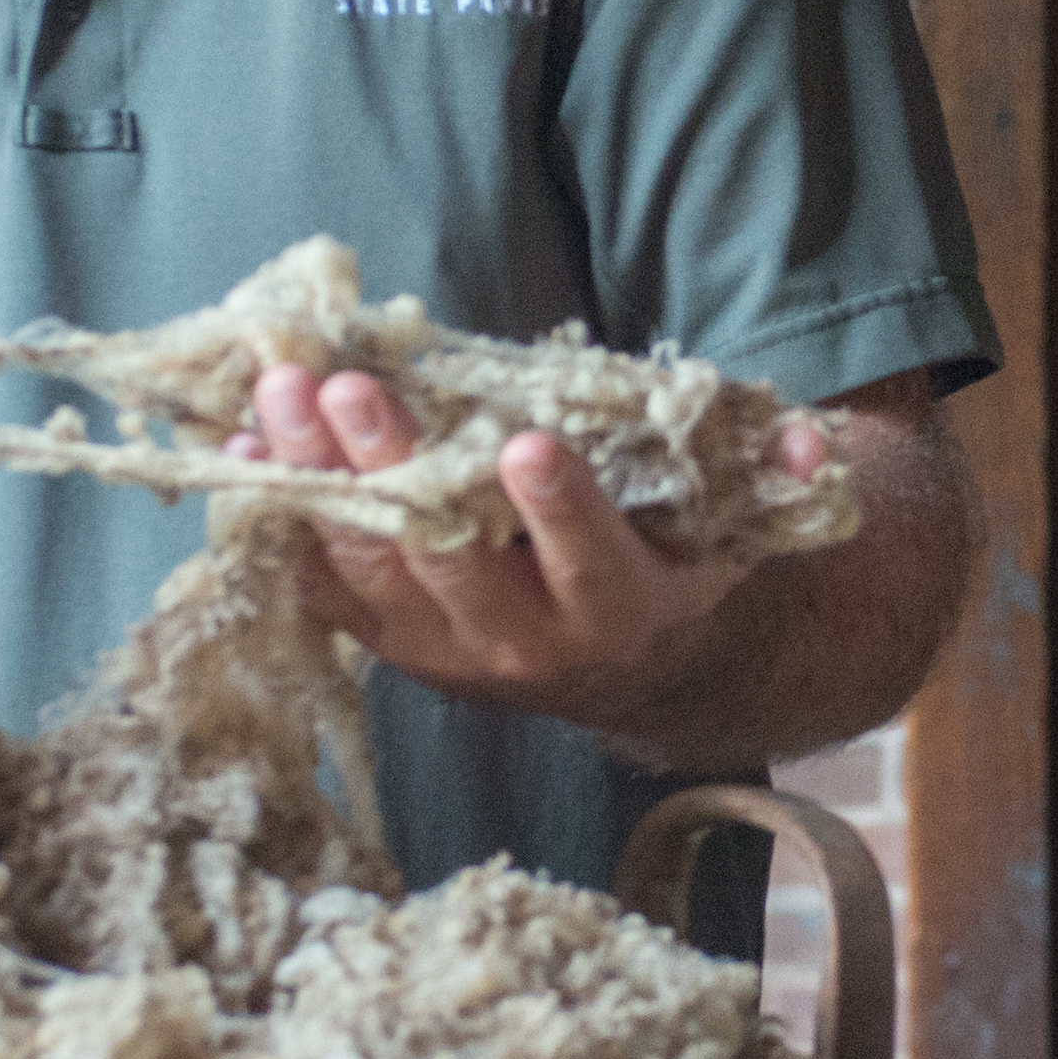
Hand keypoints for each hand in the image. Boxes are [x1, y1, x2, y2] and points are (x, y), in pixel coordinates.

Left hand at [241, 361, 793, 733]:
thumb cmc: (672, 557)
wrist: (633, 670)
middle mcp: (529, 644)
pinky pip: (324, 586)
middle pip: (451, 556)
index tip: (524, 444)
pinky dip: (282, 521)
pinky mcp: (392, 643)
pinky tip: (245, 454)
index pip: (586, 561)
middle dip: (398, 466)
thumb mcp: (730, 524)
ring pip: (375, 565)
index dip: (559, 508)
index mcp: (618, 610)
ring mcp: (449, 651)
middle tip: (353, 388)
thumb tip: (812, 446)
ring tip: (281, 395)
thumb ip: (770, 477)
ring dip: (321, 477)